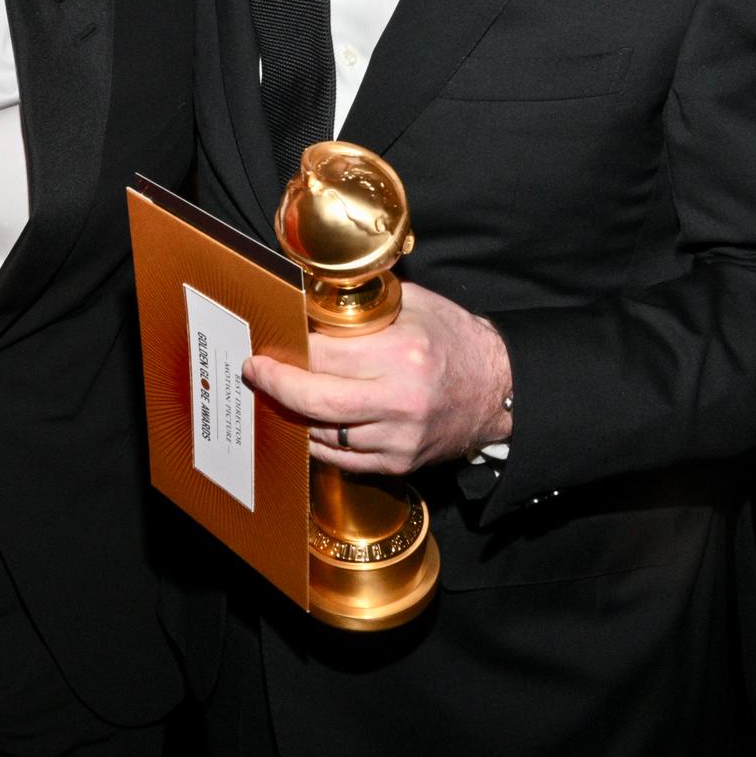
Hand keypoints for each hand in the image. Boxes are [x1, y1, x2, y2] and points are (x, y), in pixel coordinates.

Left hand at [241, 284, 513, 475]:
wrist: (500, 390)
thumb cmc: (455, 339)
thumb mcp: (416, 305)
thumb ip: (366, 302)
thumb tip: (313, 294)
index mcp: (401, 356)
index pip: (325, 356)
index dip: (290, 350)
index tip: (267, 343)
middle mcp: (399, 402)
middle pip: (316, 401)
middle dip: (277, 386)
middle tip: (255, 372)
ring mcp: (399, 439)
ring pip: (324, 433)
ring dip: (293, 414)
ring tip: (276, 394)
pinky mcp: (400, 462)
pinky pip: (342, 457)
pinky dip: (318, 439)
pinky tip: (306, 420)